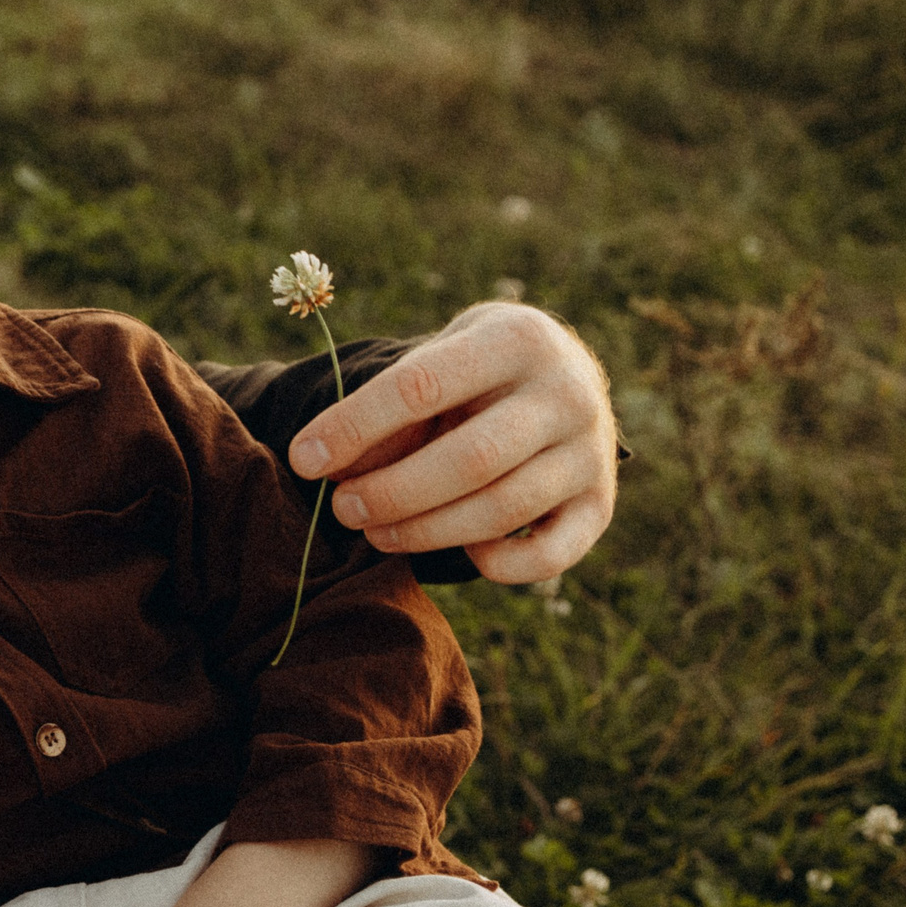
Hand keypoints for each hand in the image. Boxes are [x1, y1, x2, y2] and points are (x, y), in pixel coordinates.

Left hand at [287, 302, 617, 584]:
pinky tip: (463, 554)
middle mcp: (569, 393)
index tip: (305, 458)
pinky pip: (550, 556)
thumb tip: (328, 468)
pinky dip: (499, 567)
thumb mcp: (433, 365)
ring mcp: (592, 452)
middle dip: (392, 491)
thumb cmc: (473, 373)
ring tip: (374, 532)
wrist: (562, 377)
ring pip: (503, 509)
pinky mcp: (600, 506)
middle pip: (471, 458)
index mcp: (517, 339)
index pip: (421, 385)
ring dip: (426, 532)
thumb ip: (387, 410)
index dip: (354, 426)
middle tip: (342, 508)